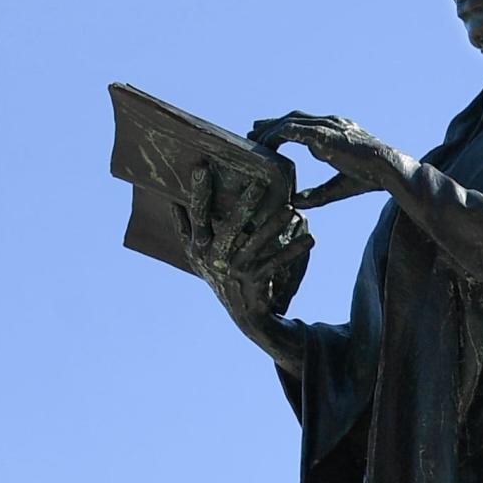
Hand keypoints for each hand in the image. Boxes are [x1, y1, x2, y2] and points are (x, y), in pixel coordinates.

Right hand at [175, 165, 310, 329]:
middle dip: (244, 205)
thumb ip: (186, 231)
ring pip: (256, 243)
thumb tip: (172, 202)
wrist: (243, 315)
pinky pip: (276, 262)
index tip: (200, 168)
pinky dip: (294, 250)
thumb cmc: (221, 277)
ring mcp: (234, 270)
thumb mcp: (199, 257)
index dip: (198, 194)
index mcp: (198, 248)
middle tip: (258, 184)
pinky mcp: (254, 281)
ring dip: (275, 226)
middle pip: (229, 228)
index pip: (197, 217)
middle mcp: (214, 259)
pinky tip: (310, 239)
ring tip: (291, 210)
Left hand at [248, 112, 415, 210]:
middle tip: (254, 131)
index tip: (270, 137)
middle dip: (273, 124)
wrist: (386, 167)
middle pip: (294, 118)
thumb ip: (315, 195)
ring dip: (270, 129)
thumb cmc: (370, 177)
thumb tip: (295, 203)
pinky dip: (277, 135)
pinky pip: (292, 130)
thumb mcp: (337, 188)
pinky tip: (266, 143)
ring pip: (290, 122)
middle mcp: (329, 123)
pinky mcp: (322, 133)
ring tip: (253, 137)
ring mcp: (326, 125)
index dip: (286, 129)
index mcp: (335, 132)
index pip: (305, 125)